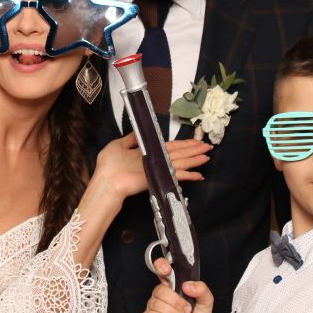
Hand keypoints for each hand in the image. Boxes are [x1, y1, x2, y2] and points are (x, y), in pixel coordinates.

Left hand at [92, 133, 209, 201]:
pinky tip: (199, 175)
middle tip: (207, 147)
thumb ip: (130, 139)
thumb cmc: (109, 165)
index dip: (181, 144)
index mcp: (146, 152)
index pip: (168, 146)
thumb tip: (139, 131)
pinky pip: (176, 175)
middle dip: (192, 150)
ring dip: (194, 159)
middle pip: (178, 153)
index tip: (192, 141)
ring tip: (207, 156)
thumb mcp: (118, 145)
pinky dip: (188, 175)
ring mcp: (157, 169)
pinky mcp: (158, 177)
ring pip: (180, 162)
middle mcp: (154, 161)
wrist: (106, 181)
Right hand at [141, 257, 213, 312]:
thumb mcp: (206, 303)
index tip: (167, 270)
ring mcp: (154, 306)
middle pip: (161, 290)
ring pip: (156, 304)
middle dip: (176, 302)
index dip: (161, 265)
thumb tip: (188, 285)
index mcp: (174, 285)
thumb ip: (202, 290)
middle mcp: (163, 294)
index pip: (163, 269)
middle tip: (187, 310)